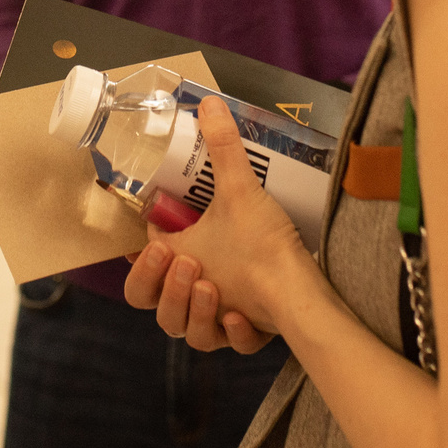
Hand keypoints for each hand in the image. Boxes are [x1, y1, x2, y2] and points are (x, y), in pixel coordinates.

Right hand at [121, 99, 310, 353]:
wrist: (308, 277)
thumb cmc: (266, 237)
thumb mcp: (238, 190)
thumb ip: (221, 147)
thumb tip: (211, 103)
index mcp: (182, 261)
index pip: (142, 270)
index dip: (139, 264)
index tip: (153, 244)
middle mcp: (192, 293)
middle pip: (150, 306)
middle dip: (160, 287)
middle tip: (185, 262)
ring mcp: (213, 319)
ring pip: (181, 331)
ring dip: (190, 309)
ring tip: (211, 286)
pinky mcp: (239, 338)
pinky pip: (223, 344)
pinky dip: (229, 332)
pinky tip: (239, 316)